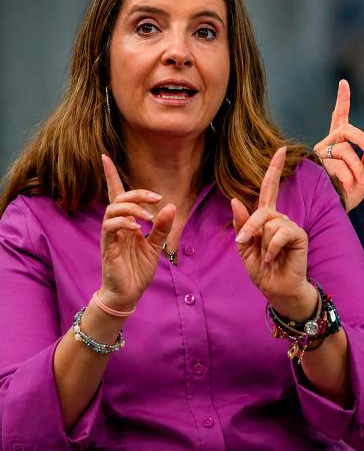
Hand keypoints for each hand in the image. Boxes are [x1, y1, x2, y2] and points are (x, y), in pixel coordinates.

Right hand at [99, 155, 174, 311]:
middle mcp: (116, 225)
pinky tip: (137, 227)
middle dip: (137, 193)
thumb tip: (171, 206)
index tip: (104, 156)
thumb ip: (163, 227)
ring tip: (149, 217)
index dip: (111, 176)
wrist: (129, 293)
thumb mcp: (156, 245)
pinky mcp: (108, 247)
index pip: (118, 194)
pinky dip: (124, 222)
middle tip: (157, 198)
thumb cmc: (137, 269)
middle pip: (119, 197)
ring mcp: (110, 235)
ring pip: (113, 209)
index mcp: (126, 222)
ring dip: (132, 208)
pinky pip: (110, 227)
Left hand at [232, 147, 316, 321]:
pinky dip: (272, 248)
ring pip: (270, 224)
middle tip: (244, 245)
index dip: (274, 169)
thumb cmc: (262, 270)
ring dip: (262, 245)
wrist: (276, 289)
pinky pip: (280, 233)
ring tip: (266, 259)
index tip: (282, 149)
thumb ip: (241, 224)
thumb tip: (235, 200)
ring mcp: (291, 226)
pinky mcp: (299, 236)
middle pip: (262, 211)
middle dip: (249, 228)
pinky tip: (272, 259)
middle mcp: (280, 219)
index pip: (269, 189)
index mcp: (266, 218)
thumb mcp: (244, 247)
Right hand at [314, 79, 363, 210]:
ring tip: (358, 181)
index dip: (342, 100)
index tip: (344, 82)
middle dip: (362, 138)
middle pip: (345, 129)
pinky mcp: (316, 166)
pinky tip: (348, 185)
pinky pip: (338, 166)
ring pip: (344, 151)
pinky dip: (349, 177)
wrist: (335, 212)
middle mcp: (326, 144)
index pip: (339, 117)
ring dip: (357, 167)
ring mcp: (319, 155)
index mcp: (338, 143)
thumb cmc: (350, 193)